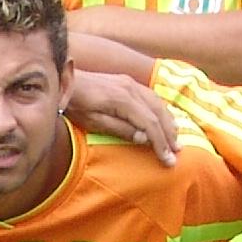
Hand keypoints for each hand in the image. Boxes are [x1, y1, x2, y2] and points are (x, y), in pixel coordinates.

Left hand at [64, 71, 178, 163]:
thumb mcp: (93, 122)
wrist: (65, 81)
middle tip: (177, 152)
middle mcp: (131, 88)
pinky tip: (164, 120)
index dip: (160, 143)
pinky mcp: (127, 82)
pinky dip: (161, 110)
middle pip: (159, 113)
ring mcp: (130, 83)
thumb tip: (144, 139)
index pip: (150, 123)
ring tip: (175, 139)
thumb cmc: (75, 104)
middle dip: (170, 134)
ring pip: (158, 103)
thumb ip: (120, 129)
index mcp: (123, 100)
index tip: (168, 160)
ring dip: (169, 122)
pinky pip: (151, 97)